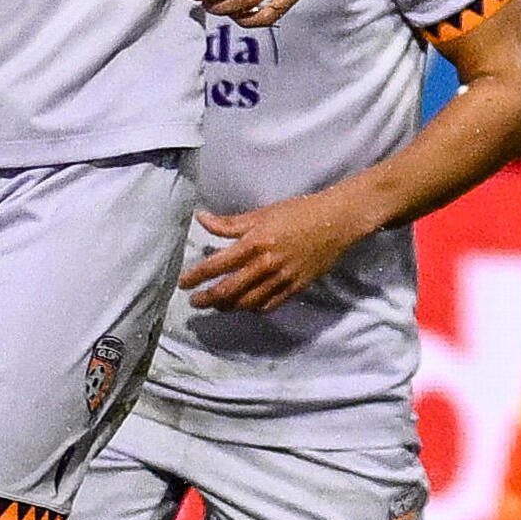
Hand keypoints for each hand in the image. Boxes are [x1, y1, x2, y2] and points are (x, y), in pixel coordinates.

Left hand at [181, 192, 379, 310]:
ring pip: (248, 302)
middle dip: (208, 298)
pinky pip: (270, 305)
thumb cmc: (298, 211)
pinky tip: (246, 306)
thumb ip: (230, 223)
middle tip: (195, 301)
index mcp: (254, 243)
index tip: (183, 283)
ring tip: (218, 305)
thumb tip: (202, 219)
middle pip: (229, 290)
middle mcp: (265, 265)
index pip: (217, 265)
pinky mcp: (296, 287)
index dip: (197, 276)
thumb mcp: (262, 213)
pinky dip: (254, 308)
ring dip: (228, 306)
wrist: (337, 221)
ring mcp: (282, 279)